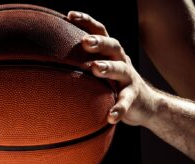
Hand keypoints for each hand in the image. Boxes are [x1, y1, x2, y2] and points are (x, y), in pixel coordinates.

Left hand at [67, 11, 157, 126]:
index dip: (87, 21)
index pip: (100, 32)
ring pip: (121, 69)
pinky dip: (119, 108)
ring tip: (96, 69)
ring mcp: (129, 79)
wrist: (146, 104)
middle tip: (84, 42)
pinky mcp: (134, 97)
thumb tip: (48, 60)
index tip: (70, 15)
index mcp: (110, 53)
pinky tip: (110, 116)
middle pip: (113, 45)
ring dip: (109, 68)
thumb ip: (83, 63)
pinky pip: (126, 101)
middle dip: (99, 42)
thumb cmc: (114, 84)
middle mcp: (121, 61)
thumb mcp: (101, 70)